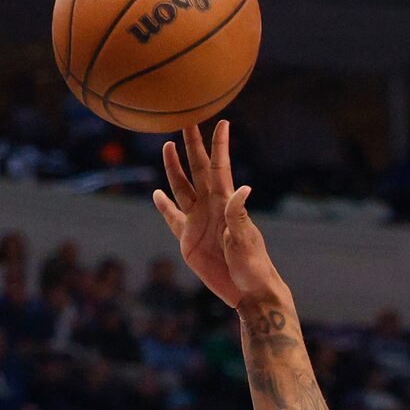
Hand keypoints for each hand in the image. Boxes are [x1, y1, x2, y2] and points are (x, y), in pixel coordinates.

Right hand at [152, 121, 282, 310]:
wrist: (246, 290)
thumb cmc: (252, 264)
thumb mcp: (245, 239)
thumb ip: (238, 214)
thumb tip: (243, 188)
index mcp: (225, 202)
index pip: (219, 167)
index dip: (219, 145)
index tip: (221, 121)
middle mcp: (210, 206)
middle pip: (197, 169)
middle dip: (192, 144)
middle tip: (186, 119)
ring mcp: (197, 221)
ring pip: (181, 187)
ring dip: (174, 167)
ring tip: (167, 146)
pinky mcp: (188, 239)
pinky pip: (172, 217)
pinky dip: (164, 206)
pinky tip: (157, 193)